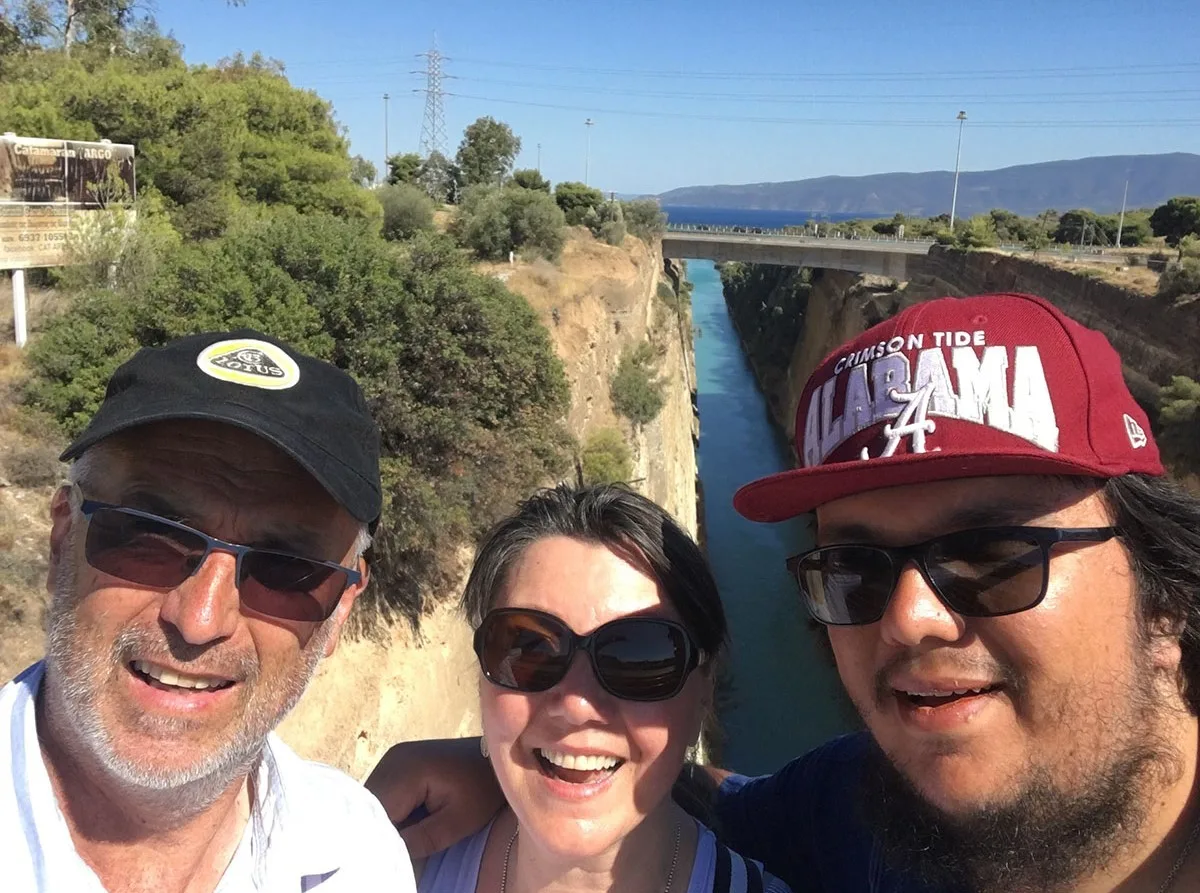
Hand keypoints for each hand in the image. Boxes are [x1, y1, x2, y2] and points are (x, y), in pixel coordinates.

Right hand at [365, 736, 504, 858]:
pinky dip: (391, 812)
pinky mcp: (398, 763)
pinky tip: (405, 825)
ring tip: (401, 841)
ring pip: (375, 801)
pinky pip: (385, 793)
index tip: (389, 857)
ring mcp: (394, 759)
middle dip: (380, 830)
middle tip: (394, 853)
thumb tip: (387, 856)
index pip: (377, 812)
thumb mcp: (457, 822)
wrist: (498, 758)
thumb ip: (421, 840)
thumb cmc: (483, 789)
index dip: (380, 837)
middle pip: (371, 805)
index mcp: (406, 770)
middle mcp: (392, 760)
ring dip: (384, 821)